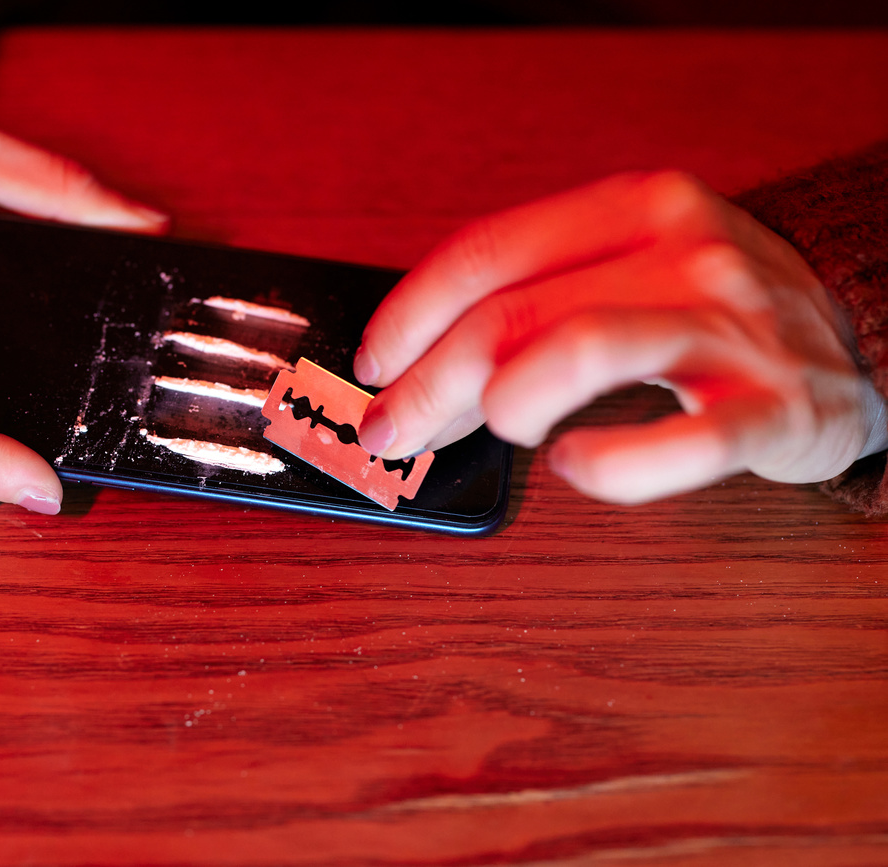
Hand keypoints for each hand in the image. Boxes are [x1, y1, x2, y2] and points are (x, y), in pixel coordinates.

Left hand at [354, 171, 887, 503]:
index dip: (412, 313)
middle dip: (428, 381)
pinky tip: (575, 466)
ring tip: (499, 432)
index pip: (489, 251)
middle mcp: (681, 251)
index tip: (373, 364)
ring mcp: (732, 325)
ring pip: (587, 349)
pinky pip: (682, 442)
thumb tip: (415, 365)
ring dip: (507, 403)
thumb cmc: (714, 312)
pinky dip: (612, 465)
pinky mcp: (774, 407)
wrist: (858, 343)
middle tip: (390, 431)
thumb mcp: (628, 267)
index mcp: (632, 209)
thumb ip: (535, 298)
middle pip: (516, 312)